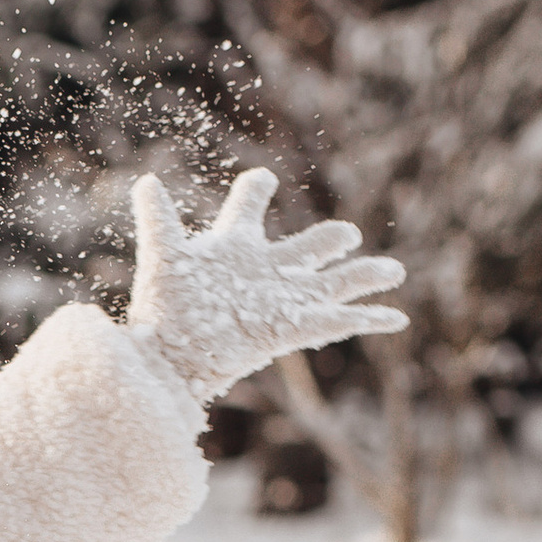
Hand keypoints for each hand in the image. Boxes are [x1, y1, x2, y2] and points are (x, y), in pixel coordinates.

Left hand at [127, 169, 406, 404]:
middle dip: (331, 239)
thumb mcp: (164, 258)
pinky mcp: (291, 328)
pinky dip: (369, 319)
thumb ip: (159, 218)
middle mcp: (263, 272)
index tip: (263, 181)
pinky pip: (337, 321)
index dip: (255, 191)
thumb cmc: (163, 312)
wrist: (168, 360)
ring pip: (333, 282)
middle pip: (307, 248)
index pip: (249, 209)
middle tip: (348, 233)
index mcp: (234, 248)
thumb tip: (146, 181)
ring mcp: (281, 301)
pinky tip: (395, 319)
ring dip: (365, 276)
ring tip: (394, 270)